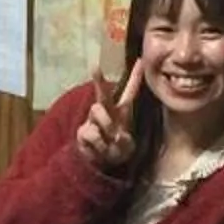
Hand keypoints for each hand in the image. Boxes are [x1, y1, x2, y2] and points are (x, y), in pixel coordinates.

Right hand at [75, 58, 143, 175]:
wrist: (100, 163)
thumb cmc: (117, 149)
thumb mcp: (127, 148)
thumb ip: (124, 141)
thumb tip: (116, 135)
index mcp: (122, 111)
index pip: (130, 92)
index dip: (135, 77)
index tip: (141, 61)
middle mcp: (106, 111)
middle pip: (103, 93)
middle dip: (99, 80)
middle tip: (94, 66)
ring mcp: (93, 120)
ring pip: (97, 111)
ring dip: (105, 128)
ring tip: (109, 142)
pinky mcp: (82, 130)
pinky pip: (91, 132)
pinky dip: (98, 144)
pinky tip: (98, 148)